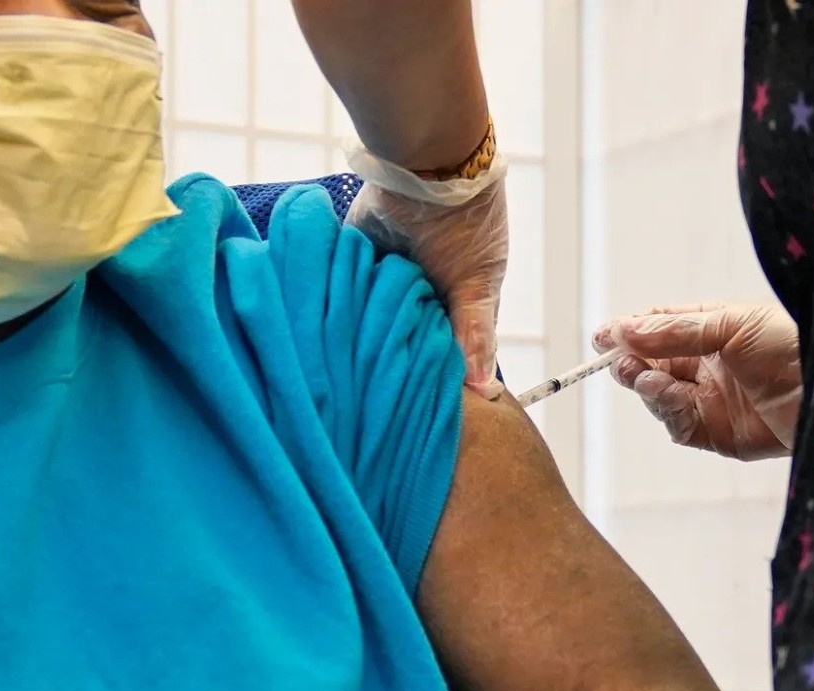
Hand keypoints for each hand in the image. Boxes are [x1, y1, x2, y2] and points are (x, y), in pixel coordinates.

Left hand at [347, 151, 508, 398]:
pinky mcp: (355, 258)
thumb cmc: (463, 225)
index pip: (446, 345)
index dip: (437, 371)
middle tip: (379, 397)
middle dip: (397, 355)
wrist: (428, 164)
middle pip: (407, 333)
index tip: (423, 403)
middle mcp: (423, 288)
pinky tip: (330, 338)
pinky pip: (344, 289)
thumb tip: (484, 393)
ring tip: (350, 375)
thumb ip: (475, 335)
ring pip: (373, 315)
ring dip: (365, 334)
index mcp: (458, 296)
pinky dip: (339, 305)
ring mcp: (388, 274)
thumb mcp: (475, 285)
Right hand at [592, 302, 802, 460]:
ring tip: (641, 377)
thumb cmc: (794, 344)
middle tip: (617, 360)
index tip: (603, 335)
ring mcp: (714, 402)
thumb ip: (675, 332)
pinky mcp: (720, 435)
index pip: (662, 328)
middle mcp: (711, 366)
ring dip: (645, 386)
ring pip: (660, 396)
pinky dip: (664, 410)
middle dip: (632, 361)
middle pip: (654, 364)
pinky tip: (662, 394)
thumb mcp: (731, 325)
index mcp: (716, 330)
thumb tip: (623, 329)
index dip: (631, 331)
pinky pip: (678, 424)